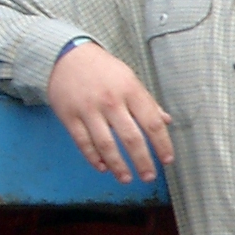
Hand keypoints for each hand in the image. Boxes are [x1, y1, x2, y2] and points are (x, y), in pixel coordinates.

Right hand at [48, 43, 173, 182]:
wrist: (67, 56)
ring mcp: (88, 109)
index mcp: (131, 91)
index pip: (152, 123)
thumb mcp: (130, 79)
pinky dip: (93, 158)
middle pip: (131, 138)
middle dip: (142, 161)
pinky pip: (83, 142)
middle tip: (149, 177)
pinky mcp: (69, 116)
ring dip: (118, 166)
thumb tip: (166, 121)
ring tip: (126, 179)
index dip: (162, 144)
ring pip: (106, 144)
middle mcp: (111, 101)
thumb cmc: (103, 70)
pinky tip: (103, 167)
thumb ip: (147, 103)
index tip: (167, 160)